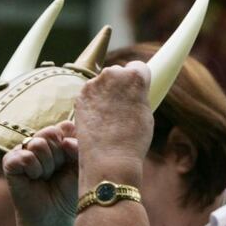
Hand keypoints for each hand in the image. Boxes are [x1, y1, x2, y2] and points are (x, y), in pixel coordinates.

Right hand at [4, 122, 79, 223]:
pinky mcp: (10, 161)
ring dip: (48, 165)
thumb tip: (64, 141)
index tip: (72, 162)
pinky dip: (35, 170)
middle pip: (51, 132)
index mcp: (58, 138)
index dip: (72, 145)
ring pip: (39, 143)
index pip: (66, 126)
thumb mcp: (82, 165)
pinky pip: (25, 156)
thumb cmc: (70, 191)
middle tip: (58, 171)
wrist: (55, 215)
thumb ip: (79, 146)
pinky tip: (34, 179)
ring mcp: (23, 149)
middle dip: (60, 155)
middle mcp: (39, 141)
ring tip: (47, 177)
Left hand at [74, 61, 153, 187]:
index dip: (138, 79)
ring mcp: (94, 84)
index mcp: (135, 77)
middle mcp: (113, 74)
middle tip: (123, 105)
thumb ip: (139, 95)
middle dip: (120, 84)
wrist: (111, 158)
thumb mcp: (145, 112)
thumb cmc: (133, 139)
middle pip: (118, 71)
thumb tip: (131, 91)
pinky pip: (90, 93)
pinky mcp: (80, 96)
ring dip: (106, 93)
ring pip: (102, 82)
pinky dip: (94, 102)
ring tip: (111, 116)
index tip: (137, 90)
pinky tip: (99, 119)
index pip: (138, 66)